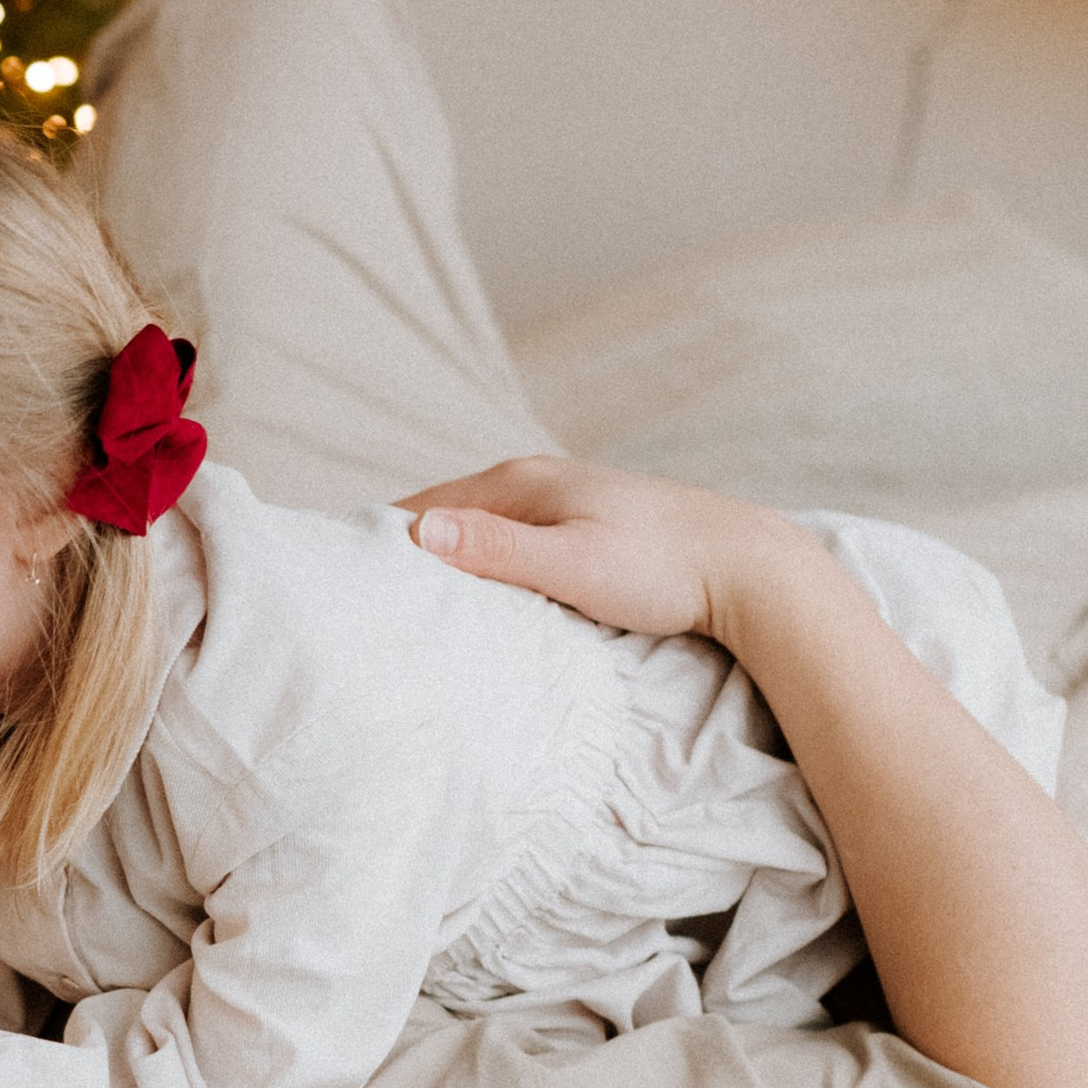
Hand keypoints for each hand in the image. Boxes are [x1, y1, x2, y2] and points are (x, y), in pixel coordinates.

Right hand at [398, 457, 801, 648]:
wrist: (749, 568)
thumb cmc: (664, 571)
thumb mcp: (573, 565)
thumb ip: (498, 549)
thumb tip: (419, 531)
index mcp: (519, 482)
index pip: (419, 509)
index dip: (376, 543)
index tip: (338, 581)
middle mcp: (533, 481)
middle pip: (443, 518)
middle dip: (402, 555)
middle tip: (361, 603)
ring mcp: (559, 502)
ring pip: (477, 532)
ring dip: (444, 564)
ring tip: (408, 606)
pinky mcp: (582, 527)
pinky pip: (509, 545)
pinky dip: (481, 568)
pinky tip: (477, 600)